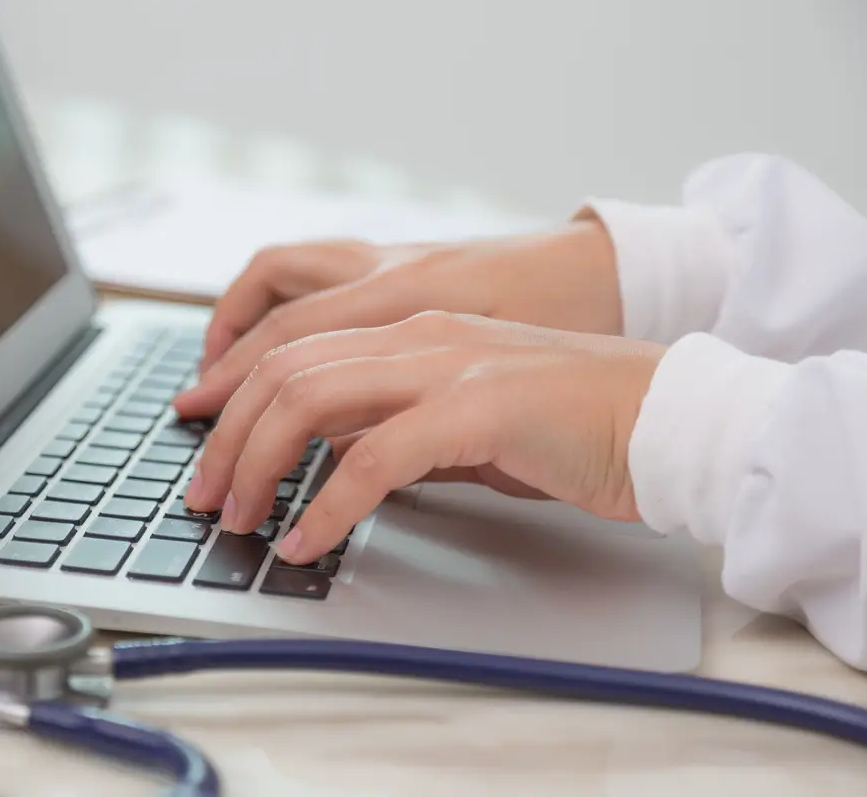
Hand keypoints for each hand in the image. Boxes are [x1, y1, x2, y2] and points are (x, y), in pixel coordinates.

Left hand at [182, 311, 664, 563]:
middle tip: (203, 493)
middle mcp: (417, 333)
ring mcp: (445, 365)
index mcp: (410, 327)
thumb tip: (335, 462)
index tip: (203, 444)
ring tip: (238, 518)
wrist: (662, 417)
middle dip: (228, 436)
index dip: (232, 395)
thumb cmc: (569, 421)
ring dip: (259, 466)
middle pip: (282, 371)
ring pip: (311, 401)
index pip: (291, 349)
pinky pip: (373, 459)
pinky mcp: (475, 410)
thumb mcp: (463, 414)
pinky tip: (306, 540)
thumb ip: (397, 423)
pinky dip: (326, 506)